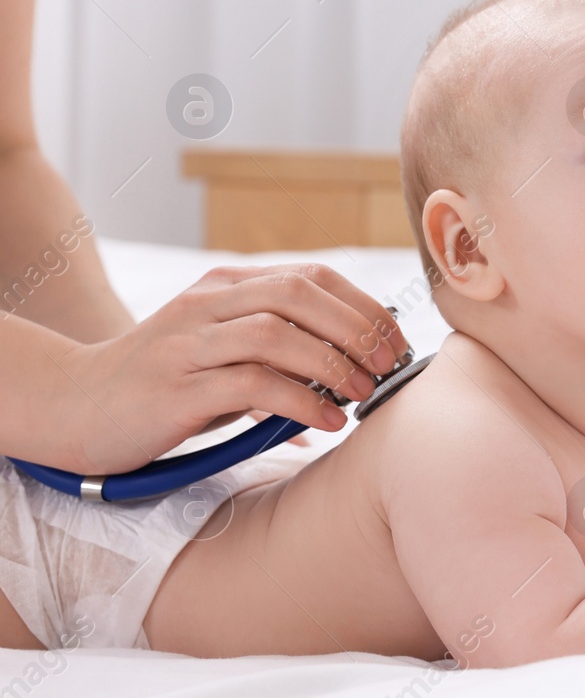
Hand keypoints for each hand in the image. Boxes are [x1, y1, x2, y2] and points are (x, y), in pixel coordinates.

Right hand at [53, 263, 407, 472]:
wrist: (76, 407)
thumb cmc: (168, 384)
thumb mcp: (226, 352)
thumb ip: (282, 350)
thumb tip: (358, 372)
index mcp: (226, 286)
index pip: (312, 276)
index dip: (363, 306)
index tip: (395, 342)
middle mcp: (208, 304)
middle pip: (300, 294)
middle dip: (357, 328)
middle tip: (388, 366)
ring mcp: (189, 343)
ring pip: (277, 333)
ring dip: (333, 364)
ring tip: (364, 392)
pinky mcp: (177, 387)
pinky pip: (252, 385)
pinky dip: (301, 402)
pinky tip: (328, 421)